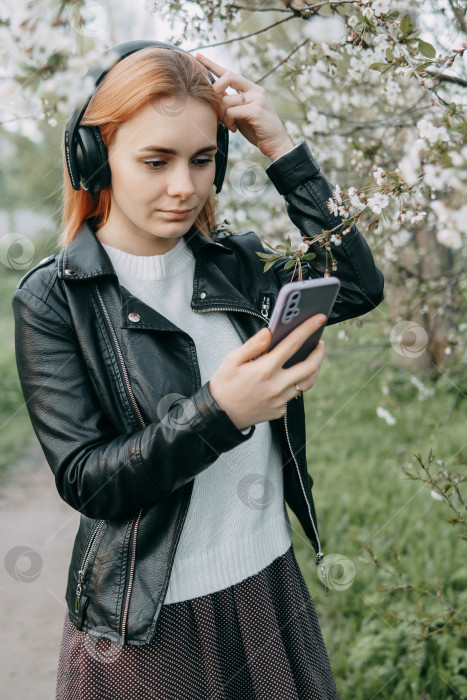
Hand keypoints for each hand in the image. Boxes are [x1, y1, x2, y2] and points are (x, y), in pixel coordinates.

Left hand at [195, 53, 293, 160]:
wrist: (275, 144)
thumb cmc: (256, 130)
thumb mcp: (240, 114)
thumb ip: (229, 104)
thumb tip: (211, 98)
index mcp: (250, 89)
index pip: (229, 73)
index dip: (212, 65)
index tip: (198, 56)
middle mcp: (255, 90)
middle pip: (228, 76)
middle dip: (215, 89)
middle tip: (213, 105)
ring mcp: (257, 98)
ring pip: (226, 100)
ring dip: (222, 115)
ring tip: (230, 125)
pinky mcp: (256, 110)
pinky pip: (231, 111)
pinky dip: (228, 121)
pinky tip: (234, 129)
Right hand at [208, 313, 326, 430]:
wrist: (220, 416)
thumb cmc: (225, 384)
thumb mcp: (232, 360)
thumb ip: (253, 345)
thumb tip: (269, 331)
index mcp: (264, 369)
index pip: (292, 344)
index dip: (308, 329)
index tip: (319, 318)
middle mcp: (276, 385)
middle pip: (309, 366)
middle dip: (319, 352)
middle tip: (320, 342)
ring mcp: (280, 400)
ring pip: (306, 383)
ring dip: (313, 369)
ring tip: (312, 358)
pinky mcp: (279, 410)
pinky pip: (293, 395)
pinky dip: (295, 384)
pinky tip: (290, 377)